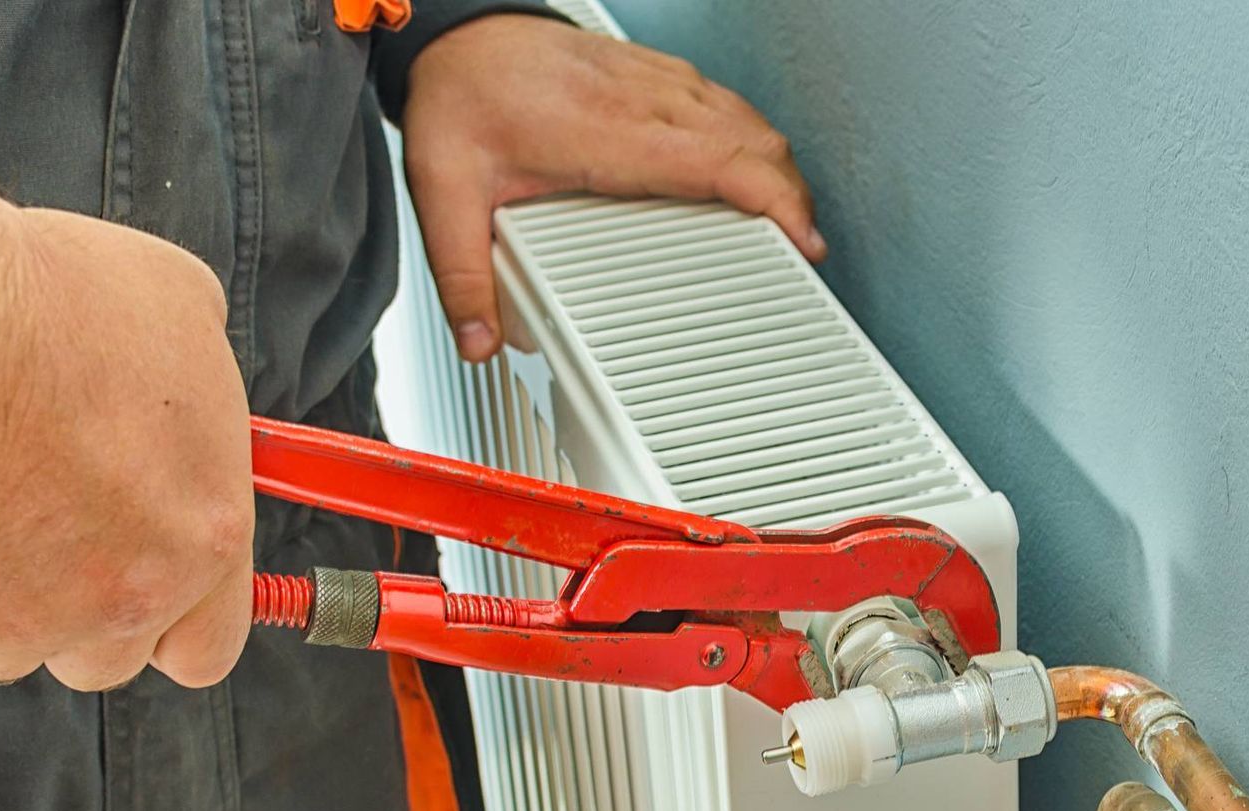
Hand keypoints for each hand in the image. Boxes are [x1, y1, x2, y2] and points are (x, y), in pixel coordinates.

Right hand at [0, 189, 255, 690]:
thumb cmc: (51, 303)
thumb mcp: (183, 310)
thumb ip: (202, 387)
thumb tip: (194, 386)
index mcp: (204, 537)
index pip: (209, 647)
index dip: (180, 621)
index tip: (153, 585)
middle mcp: (123, 596)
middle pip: (107, 660)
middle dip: (84, 611)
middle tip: (55, 532)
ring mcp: (21, 619)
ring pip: (11, 650)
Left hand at [403, 15, 825, 360]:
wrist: (458, 34)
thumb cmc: (462, 97)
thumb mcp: (446, 192)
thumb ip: (462, 274)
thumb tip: (481, 340)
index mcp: (609, 134)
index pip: (721, 162)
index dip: (775, 202)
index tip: (802, 242)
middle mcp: (644, 101)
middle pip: (755, 143)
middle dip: (792, 199)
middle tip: (801, 250)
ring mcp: (655, 81)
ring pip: (748, 120)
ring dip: (776, 169)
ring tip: (785, 220)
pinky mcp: (654, 73)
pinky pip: (726, 104)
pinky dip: (751, 142)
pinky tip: (745, 172)